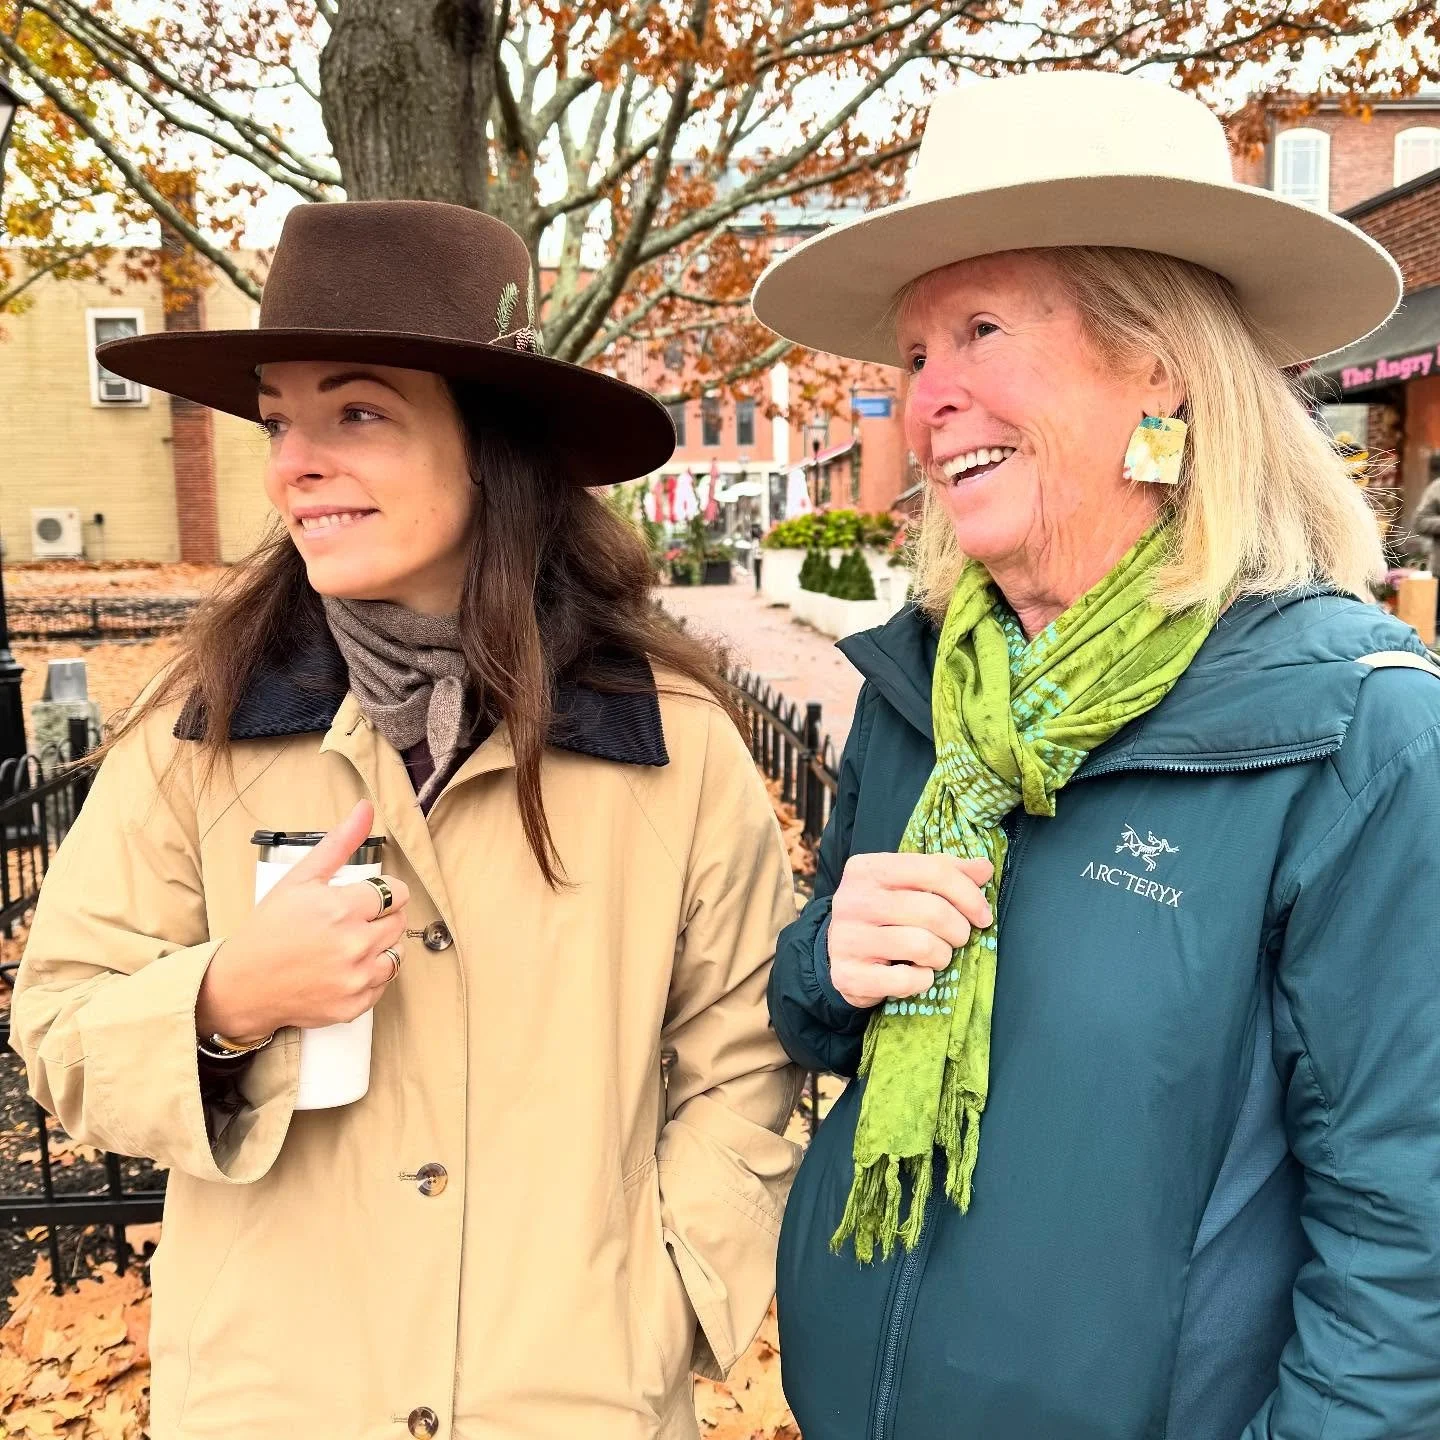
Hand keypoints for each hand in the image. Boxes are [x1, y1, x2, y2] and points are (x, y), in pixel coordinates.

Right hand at [195, 800, 410, 1043]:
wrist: (242, 984)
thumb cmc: (268, 929)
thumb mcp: (300, 879)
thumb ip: (339, 843)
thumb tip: (365, 809)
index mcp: (343, 909)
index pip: (396, 892)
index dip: (382, 891)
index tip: (364, 897)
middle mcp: (355, 945)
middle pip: (399, 921)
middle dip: (381, 916)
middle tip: (352, 919)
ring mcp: (356, 978)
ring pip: (397, 952)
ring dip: (380, 945)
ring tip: (349, 943)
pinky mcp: (354, 1005)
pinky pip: (383, 983)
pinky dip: (370, 974)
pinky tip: (344, 967)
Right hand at [827, 852, 993, 1009]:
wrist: (838, 953)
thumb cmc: (883, 914)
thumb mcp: (908, 885)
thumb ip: (945, 872)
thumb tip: (984, 868)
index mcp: (868, 869)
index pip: (934, 870)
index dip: (968, 894)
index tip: (983, 915)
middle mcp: (853, 899)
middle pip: (932, 911)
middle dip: (958, 930)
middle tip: (958, 938)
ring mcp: (847, 938)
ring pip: (922, 946)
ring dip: (942, 956)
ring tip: (937, 956)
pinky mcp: (848, 975)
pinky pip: (907, 980)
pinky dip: (923, 981)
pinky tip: (917, 974)